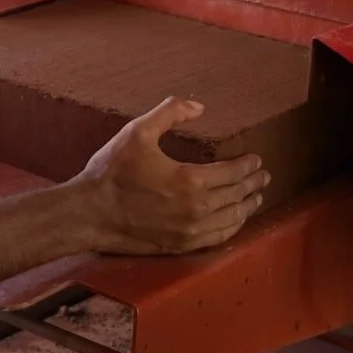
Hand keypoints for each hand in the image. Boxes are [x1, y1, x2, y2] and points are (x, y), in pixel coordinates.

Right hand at [73, 96, 270, 254]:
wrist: (89, 214)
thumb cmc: (112, 172)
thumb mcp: (138, 132)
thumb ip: (170, 113)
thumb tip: (199, 105)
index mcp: (191, 180)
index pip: (233, 172)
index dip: (248, 165)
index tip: (256, 159)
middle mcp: (197, 209)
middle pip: (237, 196)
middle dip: (253, 184)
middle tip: (263, 176)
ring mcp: (190, 232)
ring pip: (231, 219)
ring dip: (247, 207)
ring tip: (256, 198)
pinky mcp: (180, 246)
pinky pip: (216, 238)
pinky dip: (232, 228)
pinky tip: (235, 221)